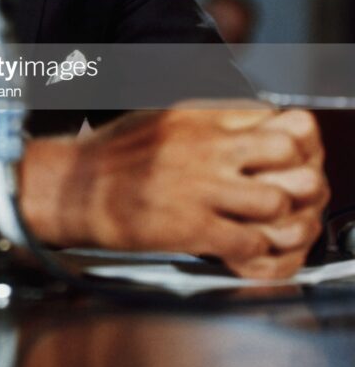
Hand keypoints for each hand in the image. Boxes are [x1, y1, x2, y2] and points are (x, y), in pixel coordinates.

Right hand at [19, 103, 327, 277]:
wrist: (70, 188)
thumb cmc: (112, 157)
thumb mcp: (160, 119)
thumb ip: (206, 121)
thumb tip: (247, 126)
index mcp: (197, 117)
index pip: (273, 117)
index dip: (290, 140)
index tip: (282, 158)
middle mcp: (203, 146)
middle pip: (288, 151)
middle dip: (296, 173)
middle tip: (284, 190)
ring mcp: (198, 187)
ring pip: (277, 200)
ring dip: (279, 216)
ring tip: (263, 222)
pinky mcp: (189, 228)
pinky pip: (249, 242)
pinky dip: (254, 249)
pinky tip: (237, 245)